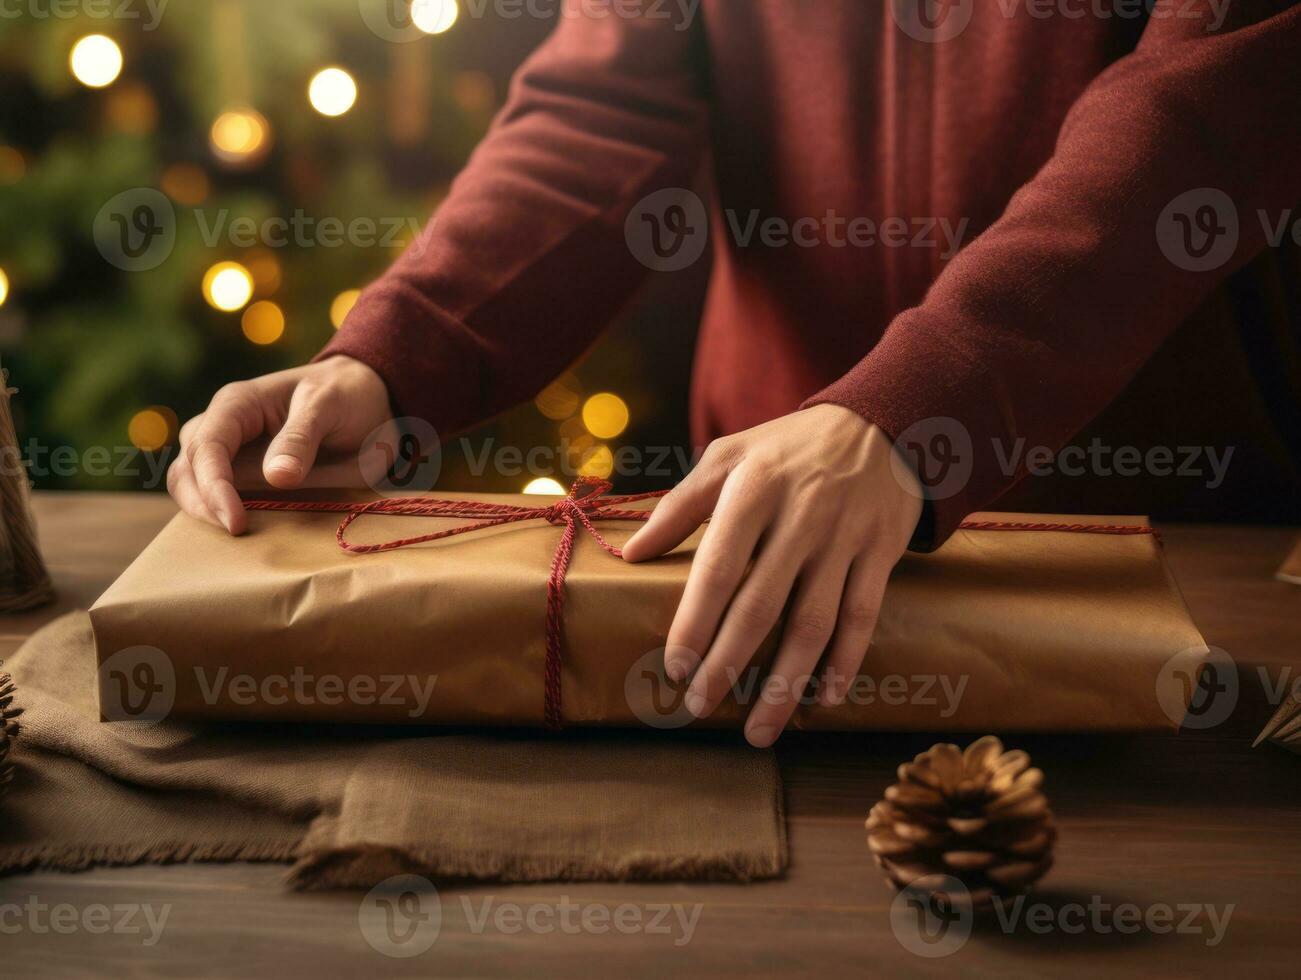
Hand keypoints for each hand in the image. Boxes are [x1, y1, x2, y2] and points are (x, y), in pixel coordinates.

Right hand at [168, 356, 393, 533]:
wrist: (363, 395)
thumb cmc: (344, 393)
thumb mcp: (328, 406)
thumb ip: (301, 438)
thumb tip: (276, 477)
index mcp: (237, 404)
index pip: (208, 447)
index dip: (214, 486)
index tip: (235, 522)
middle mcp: (223, 426)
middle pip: (187, 469)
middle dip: (203, 503)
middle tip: (237, 533)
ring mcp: (230, 451)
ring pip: (192, 484)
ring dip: (206, 511)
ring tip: (239, 535)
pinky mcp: (243, 473)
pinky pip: (218, 495)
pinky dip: (222, 513)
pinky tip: (245, 530)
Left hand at [621, 405, 922, 747]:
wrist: (882, 424)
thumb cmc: (789, 446)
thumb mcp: (729, 455)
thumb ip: (680, 506)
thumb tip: (632, 554)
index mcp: (753, 490)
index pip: (718, 566)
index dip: (696, 621)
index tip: (675, 667)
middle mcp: (800, 518)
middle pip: (761, 605)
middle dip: (729, 664)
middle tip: (701, 707)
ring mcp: (843, 539)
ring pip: (813, 624)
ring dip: (786, 682)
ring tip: (759, 730)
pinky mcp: (880, 554)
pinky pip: (861, 618)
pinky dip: (844, 662)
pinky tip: (822, 700)